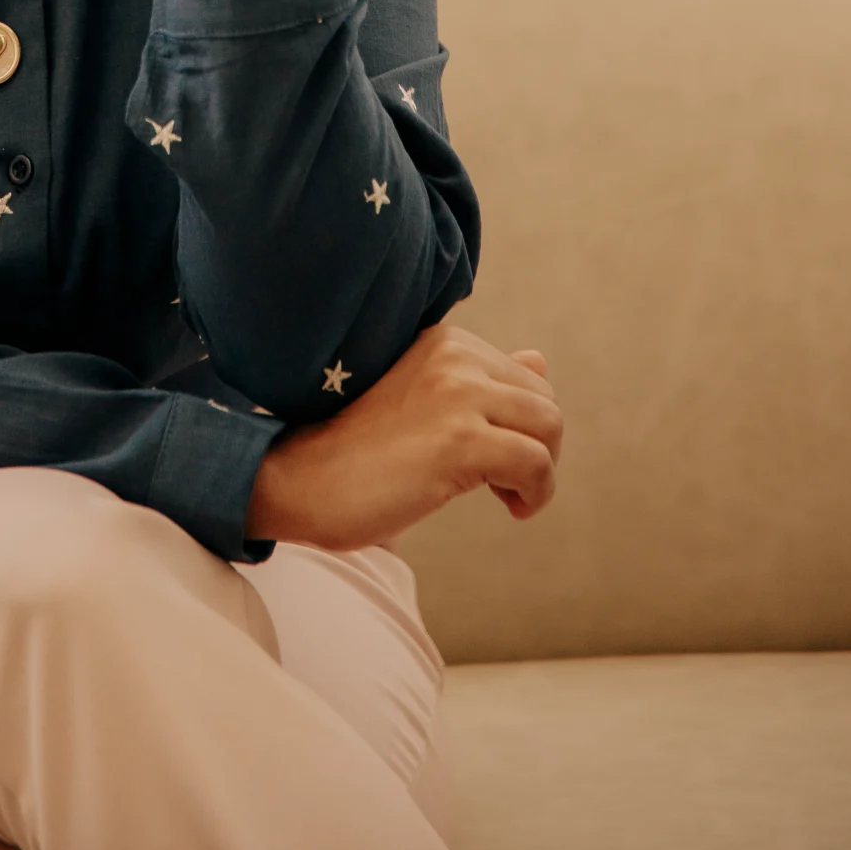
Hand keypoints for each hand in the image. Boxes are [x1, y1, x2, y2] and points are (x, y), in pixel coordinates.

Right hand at [244, 321, 562, 551]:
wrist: (302, 477)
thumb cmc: (357, 448)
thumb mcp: (422, 399)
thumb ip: (479, 378)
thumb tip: (538, 361)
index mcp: (444, 342)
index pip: (524, 379)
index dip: (518, 426)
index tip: (490, 459)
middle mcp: (454, 356)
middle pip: (544, 401)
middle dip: (536, 448)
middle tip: (500, 483)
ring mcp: (457, 394)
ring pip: (549, 427)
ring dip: (541, 472)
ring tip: (506, 495)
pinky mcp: (460, 441)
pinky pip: (537, 464)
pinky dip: (537, 493)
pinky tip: (510, 507)